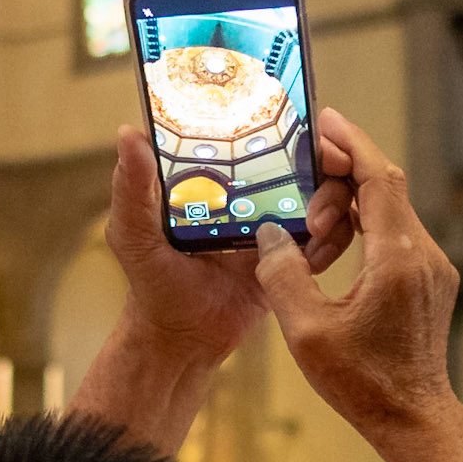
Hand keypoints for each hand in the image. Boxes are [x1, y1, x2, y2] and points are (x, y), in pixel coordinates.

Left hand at [106, 124, 354, 366]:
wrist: (181, 341)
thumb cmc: (150, 283)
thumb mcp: (133, 234)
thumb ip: (132, 188)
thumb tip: (129, 133)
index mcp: (213, 175)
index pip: (255, 132)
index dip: (286, 119)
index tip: (307, 120)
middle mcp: (248, 192)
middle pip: (301, 157)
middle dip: (323, 158)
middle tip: (327, 167)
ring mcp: (274, 223)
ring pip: (323, 193)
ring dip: (332, 198)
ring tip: (317, 222)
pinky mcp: (291, 256)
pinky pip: (325, 238)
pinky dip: (334, 238)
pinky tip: (319, 248)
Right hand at [254, 109, 458, 443]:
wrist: (414, 420)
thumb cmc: (362, 383)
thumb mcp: (305, 331)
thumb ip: (283, 275)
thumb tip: (270, 234)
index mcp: (397, 259)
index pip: (379, 179)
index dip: (353, 143)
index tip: (327, 120)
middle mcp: (424, 256)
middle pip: (386, 188)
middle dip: (345, 173)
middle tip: (306, 174)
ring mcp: (433, 269)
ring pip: (392, 211)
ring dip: (354, 200)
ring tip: (314, 211)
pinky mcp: (431, 282)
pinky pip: (398, 234)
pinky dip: (367, 222)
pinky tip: (337, 238)